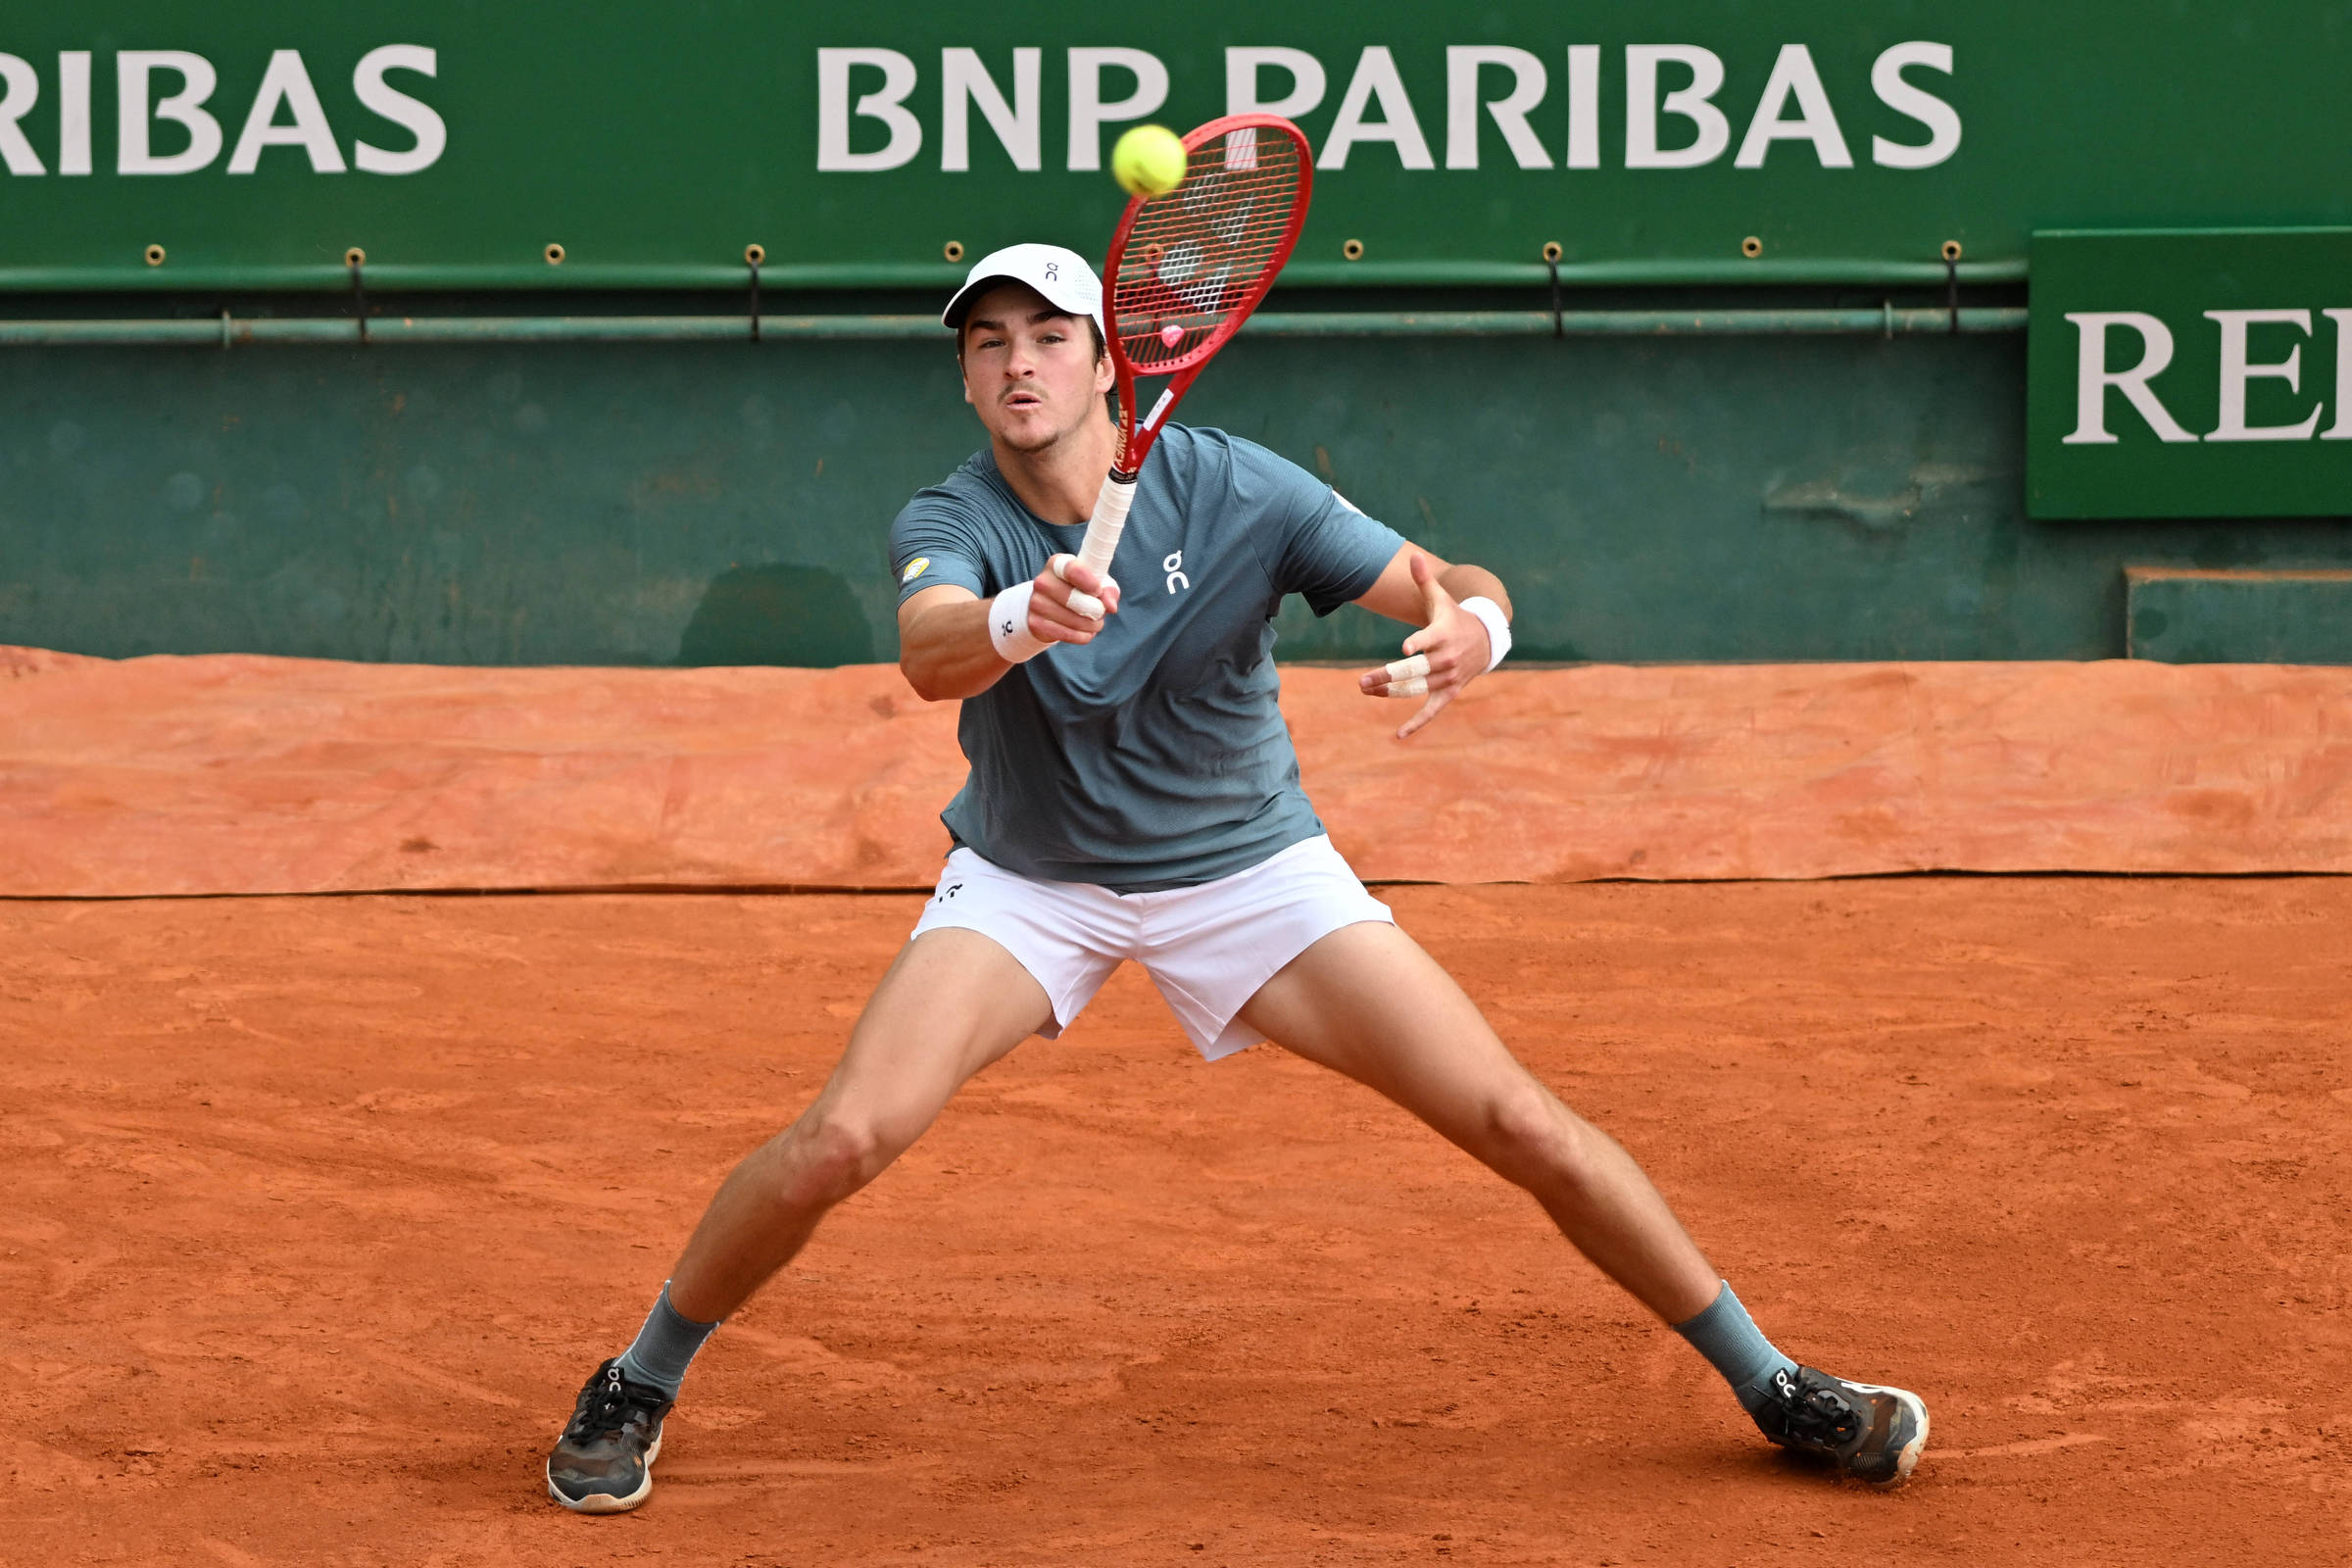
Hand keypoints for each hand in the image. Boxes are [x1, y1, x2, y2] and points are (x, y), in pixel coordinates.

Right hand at [1028, 554, 1120, 645]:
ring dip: (1092, 625)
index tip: (1098, 590)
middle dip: (1095, 609)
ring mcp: (1036, 603)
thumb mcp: (1097, 583)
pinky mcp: (1035, 623)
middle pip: (1074, 598)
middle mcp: (1043, 581)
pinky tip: (1086, 632)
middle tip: (1101, 612)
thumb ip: (1108, 589)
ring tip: (1095, 623)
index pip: (1072, 570)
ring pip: (1073, 620)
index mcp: (1058, 564)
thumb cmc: (1080, 590)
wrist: (1051, 608)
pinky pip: (1067, 634)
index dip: (1088, 582)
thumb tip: (1111, 606)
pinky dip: (1083, 636)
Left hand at [1356, 553, 1490, 739]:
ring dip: (1390, 693)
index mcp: (1443, 634)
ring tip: (1364, 689)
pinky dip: (1417, 723)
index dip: (1418, 643)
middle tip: (1361, 680)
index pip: (1429, 639)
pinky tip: (1398, 735)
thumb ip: (1424, 580)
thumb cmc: (1454, 616)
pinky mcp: (1449, 692)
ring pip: (1415, 689)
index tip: (1405, 648)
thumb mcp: (1440, 598)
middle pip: (1415, 670)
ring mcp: (1448, 678)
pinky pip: (1432, 711)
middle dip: (1388, 676)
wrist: (1486, 639)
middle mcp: (1446, 658)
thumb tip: (1413, 555)